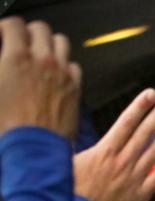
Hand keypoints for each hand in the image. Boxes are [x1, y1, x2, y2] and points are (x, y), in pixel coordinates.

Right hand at [0, 17, 80, 137]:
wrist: (34, 147)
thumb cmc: (8, 125)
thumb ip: (2, 68)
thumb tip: (5, 65)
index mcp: (17, 58)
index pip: (14, 25)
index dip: (6, 28)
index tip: (4, 34)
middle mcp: (43, 61)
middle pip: (41, 29)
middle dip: (30, 32)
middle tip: (23, 41)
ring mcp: (62, 73)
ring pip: (62, 43)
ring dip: (50, 44)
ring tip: (42, 53)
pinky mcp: (75, 88)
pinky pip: (74, 66)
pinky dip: (66, 65)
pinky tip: (57, 74)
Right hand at [74, 88, 154, 200]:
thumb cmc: (72, 194)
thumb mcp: (70, 164)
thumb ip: (82, 148)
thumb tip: (79, 132)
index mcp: (104, 151)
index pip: (126, 123)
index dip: (140, 107)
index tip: (151, 94)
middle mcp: (123, 161)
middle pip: (145, 132)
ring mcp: (135, 177)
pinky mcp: (142, 194)